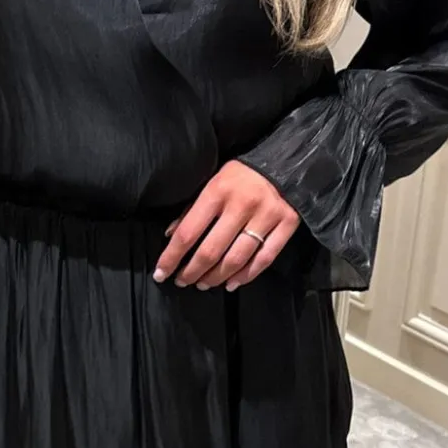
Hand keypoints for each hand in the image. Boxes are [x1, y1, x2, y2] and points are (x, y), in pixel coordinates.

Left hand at [152, 161, 299, 290]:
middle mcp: (242, 205)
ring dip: (216, 277)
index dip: (172, 257)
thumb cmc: (242, 176)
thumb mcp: (213, 182)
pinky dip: (246, 276)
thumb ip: (193, 210)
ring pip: (237, 259)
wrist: (286, 163)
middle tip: (183, 281)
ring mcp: (266, 216)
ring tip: (204, 284)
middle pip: (211, 251)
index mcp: (218, 191)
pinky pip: (264, 259)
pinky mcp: (286, 224)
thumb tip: (171, 236)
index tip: (161, 273)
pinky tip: (232, 283)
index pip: (188, 232)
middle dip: (193, 271)